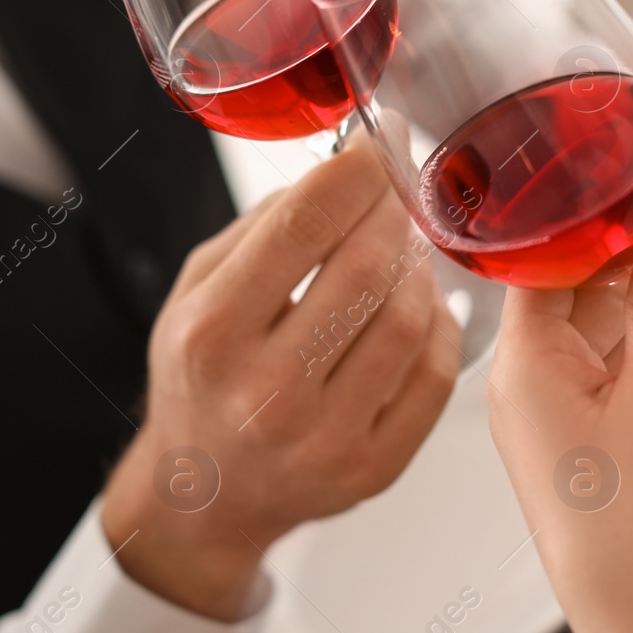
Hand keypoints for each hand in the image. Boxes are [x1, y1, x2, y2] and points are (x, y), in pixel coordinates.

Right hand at [101, 142, 460, 621]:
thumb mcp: (195, 291)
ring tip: (402, 248)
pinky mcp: (373, 470)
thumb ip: (263, 225)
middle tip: (396, 190)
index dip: (354, 170)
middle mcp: (266, 393)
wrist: (205, 493)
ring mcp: (324, 440)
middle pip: (364, 269)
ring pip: (407, 319)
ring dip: (416, 265)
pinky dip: (437, 324)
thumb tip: (345, 168)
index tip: (377, 139)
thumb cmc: (202, 378)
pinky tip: (416, 304)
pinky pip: (435, 375)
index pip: (302, 227)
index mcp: (212, 334)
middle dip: (391, 210)